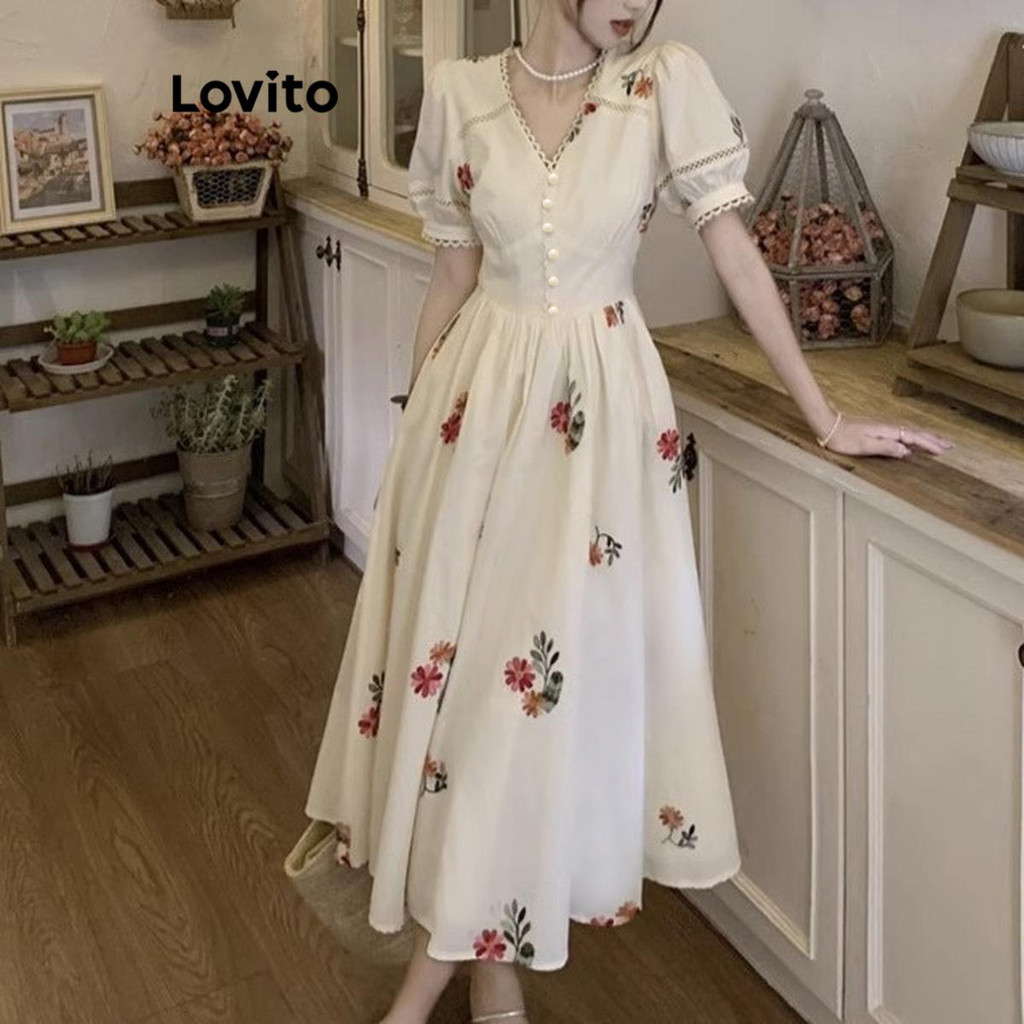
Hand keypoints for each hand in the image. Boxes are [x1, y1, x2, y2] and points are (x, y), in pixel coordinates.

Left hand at [818, 412, 954, 458]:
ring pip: (912, 430)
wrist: (829, 425)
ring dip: (927, 436)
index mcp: (888, 431)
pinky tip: (916, 438)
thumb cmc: (843, 439)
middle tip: (951, 446)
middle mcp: (890, 426)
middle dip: (935, 439)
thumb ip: (885, 448)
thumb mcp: (863, 446)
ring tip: (941, 441)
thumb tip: (907, 451)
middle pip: (917, 432)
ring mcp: (886, 425)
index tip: (944, 451)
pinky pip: (905, 430)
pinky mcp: (881, 427)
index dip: (930, 445)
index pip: (914, 438)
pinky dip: (916, 434)